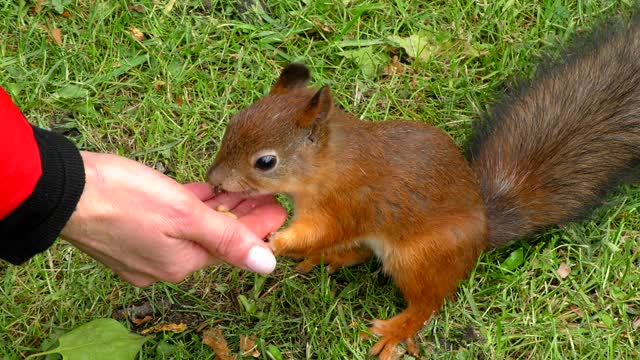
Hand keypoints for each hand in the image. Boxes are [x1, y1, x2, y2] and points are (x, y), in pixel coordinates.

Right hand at [60, 151, 286, 286]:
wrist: (61, 191)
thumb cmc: (122, 198)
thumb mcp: (183, 215)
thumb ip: (227, 238)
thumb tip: (266, 265)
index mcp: (180, 263)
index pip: (232, 246)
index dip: (258, 225)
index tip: (279, 206)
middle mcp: (164, 263)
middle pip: (214, 237)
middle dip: (241, 214)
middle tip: (266, 193)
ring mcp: (146, 249)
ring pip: (193, 226)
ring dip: (218, 207)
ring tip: (242, 187)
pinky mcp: (132, 231)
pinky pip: (171, 220)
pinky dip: (191, 205)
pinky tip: (206, 191)